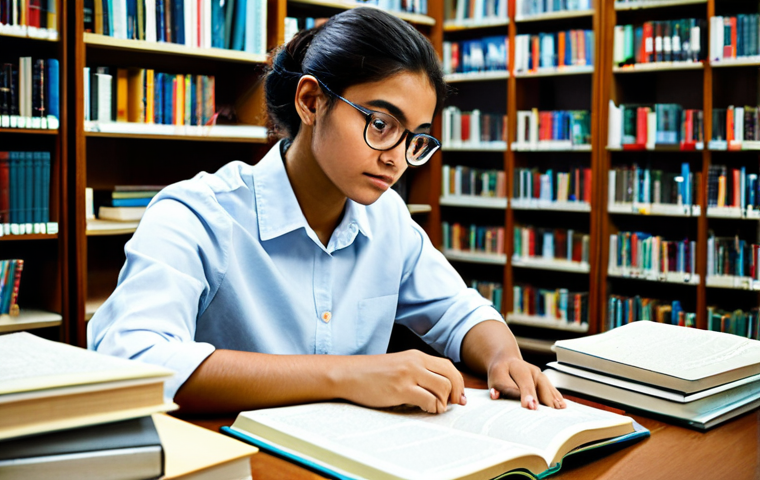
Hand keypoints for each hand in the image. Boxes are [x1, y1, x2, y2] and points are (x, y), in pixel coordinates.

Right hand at [341, 350, 466, 413]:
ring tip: (434, 408)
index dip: (458, 383)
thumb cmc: (371, 374)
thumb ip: (417, 372)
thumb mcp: (398, 366)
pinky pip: (429, 399)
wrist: (348, 374)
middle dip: (456, 393)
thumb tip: (439, 388)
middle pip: (450, 376)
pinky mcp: (400, 389)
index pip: (448, 366)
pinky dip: (432, 408)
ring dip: (443, 402)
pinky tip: (425, 409)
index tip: (458, 396)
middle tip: (453, 404)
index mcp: (416, 356)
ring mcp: (408, 375)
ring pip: (443, 388)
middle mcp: (415, 362)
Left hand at [487, 356, 565, 409]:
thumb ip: (498, 388)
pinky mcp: (544, 380)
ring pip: (547, 386)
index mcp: (516, 367)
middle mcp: (530, 369)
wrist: (506, 361)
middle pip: (538, 384)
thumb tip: (495, 396)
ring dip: (553, 398)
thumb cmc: (500, 374)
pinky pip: (551, 389)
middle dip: (543, 399)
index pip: (522, 382)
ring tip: (559, 411)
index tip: (531, 406)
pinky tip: (562, 406)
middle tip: (547, 413)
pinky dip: (556, 397)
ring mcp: (538, 374)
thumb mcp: (495, 380)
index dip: (527, 395)